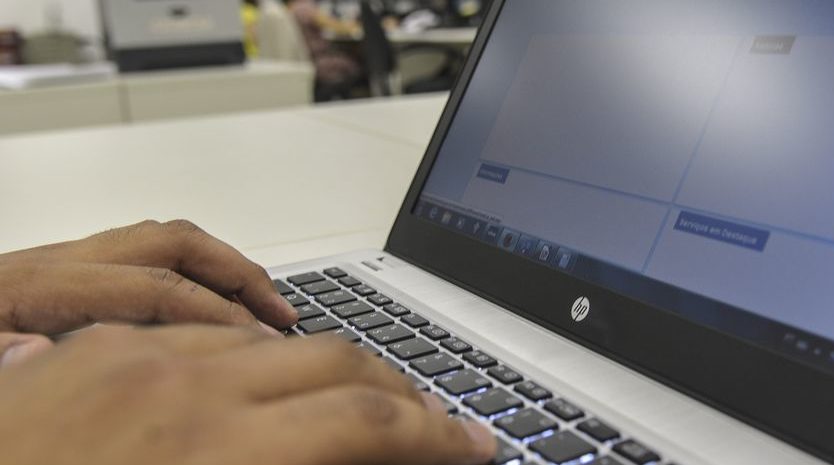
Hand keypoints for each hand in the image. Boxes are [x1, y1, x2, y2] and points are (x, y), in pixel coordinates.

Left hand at [0, 220, 298, 366]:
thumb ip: (1, 359)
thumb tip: (38, 353)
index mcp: (35, 287)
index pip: (152, 289)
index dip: (216, 313)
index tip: (264, 342)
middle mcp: (56, 263)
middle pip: (171, 243)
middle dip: (238, 274)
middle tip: (284, 314)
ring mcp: (62, 264)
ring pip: (163, 241)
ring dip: (222, 267)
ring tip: (264, 304)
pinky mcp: (62, 275)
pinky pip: (146, 260)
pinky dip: (193, 275)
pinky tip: (209, 313)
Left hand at [0, 325, 496, 464]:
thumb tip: (350, 460)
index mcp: (213, 453)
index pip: (370, 423)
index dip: (440, 434)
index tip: (475, 446)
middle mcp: (178, 385)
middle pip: (337, 360)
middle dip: (402, 390)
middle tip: (432, 424)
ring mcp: (123, 352)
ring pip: (272, 334)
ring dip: (326, 362)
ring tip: (352, 391)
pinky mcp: (82, 343)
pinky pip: (195, 321)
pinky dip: (247, 339)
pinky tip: (253, 361)